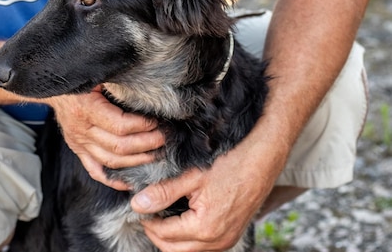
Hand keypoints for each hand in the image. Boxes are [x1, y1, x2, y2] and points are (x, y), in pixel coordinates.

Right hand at [47, 86, 164, 189]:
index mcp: (86, 109)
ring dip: (138, 160)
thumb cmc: (80, 76)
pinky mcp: (78, 150)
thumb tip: (149, 86)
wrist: (54, 86)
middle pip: (119, 146)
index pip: (120, 126)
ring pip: (111, 161)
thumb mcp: (99, 73)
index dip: (143, 126)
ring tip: (157, 153)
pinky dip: (114, 180)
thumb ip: (119, 81)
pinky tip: (132, 181)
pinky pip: (96, 171)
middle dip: (147, 144)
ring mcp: (79, 143)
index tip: (159, 121)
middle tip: (166, 137)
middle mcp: (81, 130)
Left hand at [130, 134, 283, 251]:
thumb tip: (137, 204)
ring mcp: (226, 240)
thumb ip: (163, 192)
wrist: (263, 159)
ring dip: (171, 237)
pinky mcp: (230, 235)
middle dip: (156, 232)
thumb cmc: (230, 164)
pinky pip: (202, 245)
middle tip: (147, 211)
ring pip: (187, 250)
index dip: (147, 220)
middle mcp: (217, 241)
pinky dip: (187, 236)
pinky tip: (180, 216)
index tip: (139, 205)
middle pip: (173, 248)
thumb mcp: (192, 176)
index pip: (163, 234)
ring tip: (161, 212)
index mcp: (205, 228)